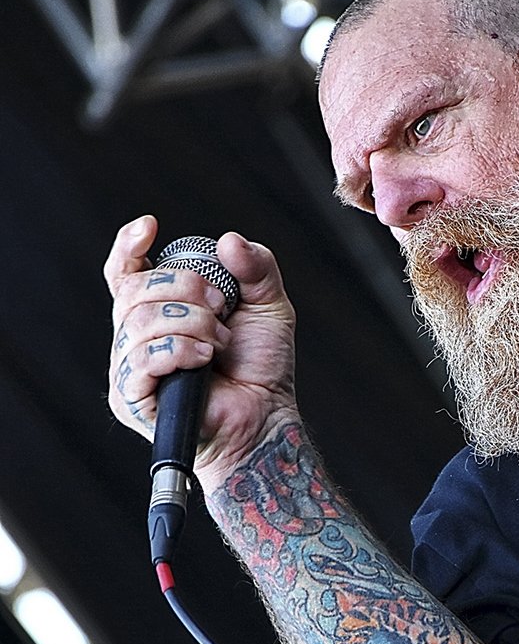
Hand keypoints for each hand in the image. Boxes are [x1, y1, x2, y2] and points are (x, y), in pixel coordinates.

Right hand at [105, 215, 298, 493]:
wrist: (265, 416)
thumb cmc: (261, 366)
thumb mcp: (269, 306)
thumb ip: (256, 268)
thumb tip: (229, 240)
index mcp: (158, 309)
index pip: (125, 272)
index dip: (129, 245)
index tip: (150, 227)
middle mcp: (136, 335)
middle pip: (135, 289)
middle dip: (185, 289)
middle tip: (221, 307)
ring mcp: (130, 367)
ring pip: (140, 321)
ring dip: (191, 324)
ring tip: (219, 342)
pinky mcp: (131, 398)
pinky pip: (143, 358)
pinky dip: (180, 351)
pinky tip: (205, 359)